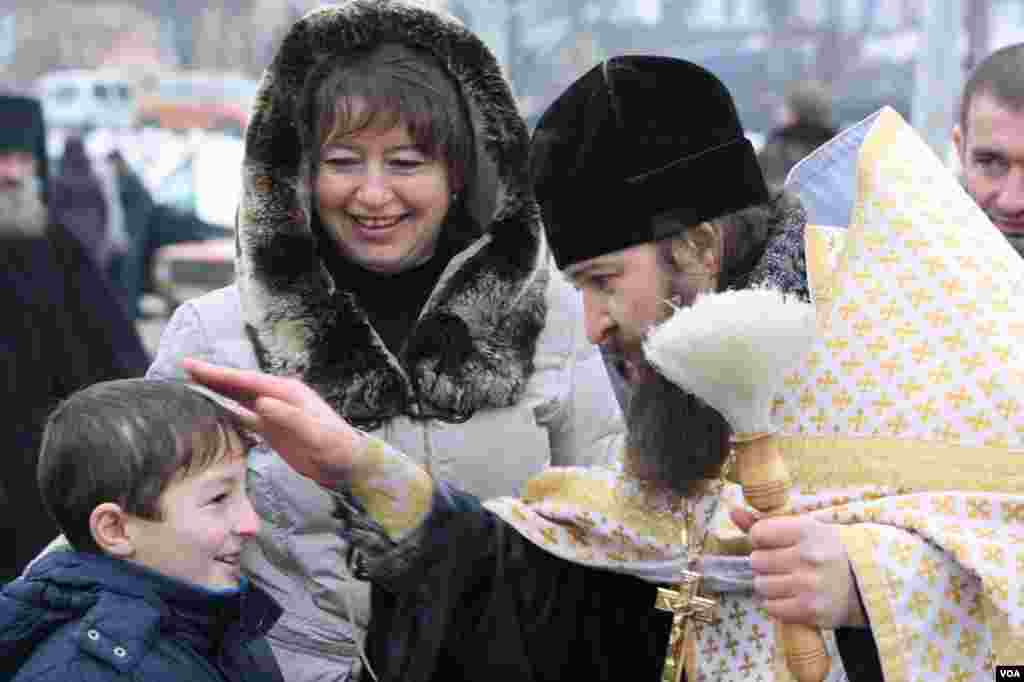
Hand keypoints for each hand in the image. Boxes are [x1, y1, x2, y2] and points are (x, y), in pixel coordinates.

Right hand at [183, 358, 363, 487]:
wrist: (348, 465)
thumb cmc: (336, 448)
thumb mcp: (314, 434)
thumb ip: (289, 418)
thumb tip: (262, 401)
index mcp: (287, 392)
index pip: (246, 380)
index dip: (219, 374)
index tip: (193, 366)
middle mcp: (278, 397)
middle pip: (239, 384)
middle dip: (212, 377)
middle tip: (183, 367)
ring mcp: (275, 413)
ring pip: (240, 399)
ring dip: (217, 392)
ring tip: (191, 385)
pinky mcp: (274, 429)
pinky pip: (245, 417)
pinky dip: (227, 412)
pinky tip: (212, 413)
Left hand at [730, 508, 866, 629]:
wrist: (866, 583)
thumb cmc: (828, 551)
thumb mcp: (804, 528)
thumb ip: (766, 522)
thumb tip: (733, 512)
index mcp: (807, 530)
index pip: (758, 533)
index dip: (760, 539)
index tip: (772, 543)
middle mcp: (808, 557)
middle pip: (756, 561)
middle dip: (764, 563)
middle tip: (782, 564)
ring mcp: (809, 586)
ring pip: (760, 585)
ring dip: (769, 584)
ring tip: (787, 581)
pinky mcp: (810, 611)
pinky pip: (771, 607)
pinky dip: (776, 604)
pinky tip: (792, 597)